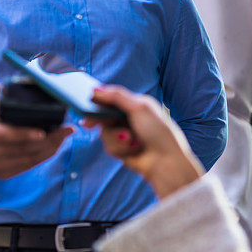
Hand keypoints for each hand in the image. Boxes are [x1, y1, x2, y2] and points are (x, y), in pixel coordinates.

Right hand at [0, 84, 73, 178]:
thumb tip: (1, 87)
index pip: (5, 135)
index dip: (25, 134)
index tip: (43, 130)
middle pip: (22, 149)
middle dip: (47, 140)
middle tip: (64, 128)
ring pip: (29, 159)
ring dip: (50, 147)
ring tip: (64, 134)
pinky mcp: (5, 173)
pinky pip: (29, 165)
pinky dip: (45, 154)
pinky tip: (56, 143)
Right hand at [83, 86, 203, 198]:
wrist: (166, 161)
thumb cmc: (158, 132)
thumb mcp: (138, 108)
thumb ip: (116, 97)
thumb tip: (96, 90)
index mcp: (136, 104)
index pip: (112, 98)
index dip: (98, 100)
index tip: (86, 102)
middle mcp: (129, 118)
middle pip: (103, 115)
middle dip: (100, 120)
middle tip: (88, 124)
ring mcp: (125, 134)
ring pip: (104, 132)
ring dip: (116, 138)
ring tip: (132, 140)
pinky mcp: (122, 149)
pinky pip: (109, 146)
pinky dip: (120, 148)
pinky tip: (133, 149)